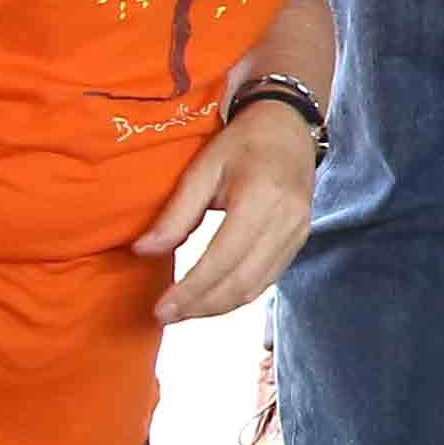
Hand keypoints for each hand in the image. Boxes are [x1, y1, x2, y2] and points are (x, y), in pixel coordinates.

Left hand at [135, 101, 321, 323]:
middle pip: (242, 281)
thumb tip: (143, 251)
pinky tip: (213, 298)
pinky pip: (268, 279)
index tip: (162, 308)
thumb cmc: (241, 143)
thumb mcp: (202, 169)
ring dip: (219, 306)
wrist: (289, 128)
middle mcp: (286, 221)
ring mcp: (298, 233)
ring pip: (257, 286)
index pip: (223, 258)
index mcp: (260, 199)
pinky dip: (238, 295)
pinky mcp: (300, 240)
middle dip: (202, 305)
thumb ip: (176, 213)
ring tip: (185, 312)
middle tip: (166, 316)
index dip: (192, 289)